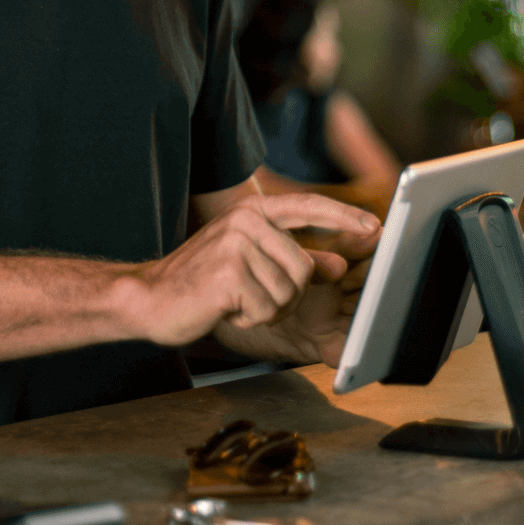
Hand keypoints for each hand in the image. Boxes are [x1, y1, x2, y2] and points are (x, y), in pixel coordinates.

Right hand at [121, 193, 378, 348]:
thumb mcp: (251, 263)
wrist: (149, 299)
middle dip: (286, 295)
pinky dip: (251, 318)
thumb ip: (296, 259)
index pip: (309, 206)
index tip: (374, 226)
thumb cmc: (202, 282)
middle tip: (250, 296)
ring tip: (236, 300)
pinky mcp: (230, 274)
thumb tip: (340, 264)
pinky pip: (268, 307)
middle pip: (304, 268)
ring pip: (289, 292)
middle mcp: (246, 220)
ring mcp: (237, 244)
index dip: (344, 216)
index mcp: (252, 210)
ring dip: (268, 308)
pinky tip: (226, 309)